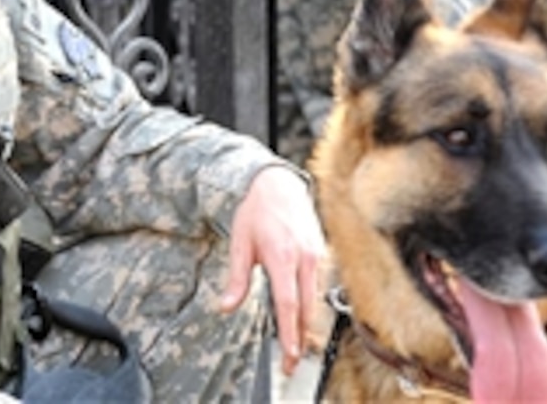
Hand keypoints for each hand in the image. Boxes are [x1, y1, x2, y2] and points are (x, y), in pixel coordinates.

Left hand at [220, 165, 325, 376]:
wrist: (277, 184)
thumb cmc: (256, 211)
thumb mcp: (239, 244)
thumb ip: (236, 279)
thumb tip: (226, 307)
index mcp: (282, 256)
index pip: (288, 304)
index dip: (288, 333)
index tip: (289, 355)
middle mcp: (304, 258)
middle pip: (306, 308)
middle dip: (299, 338)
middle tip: (292, 362)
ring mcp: (316, 255)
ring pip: (314, 299)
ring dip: (305, 324)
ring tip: (295, 345)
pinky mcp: (321, 253)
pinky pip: (317, 286)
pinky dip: (310, 304)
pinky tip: (300, 316)